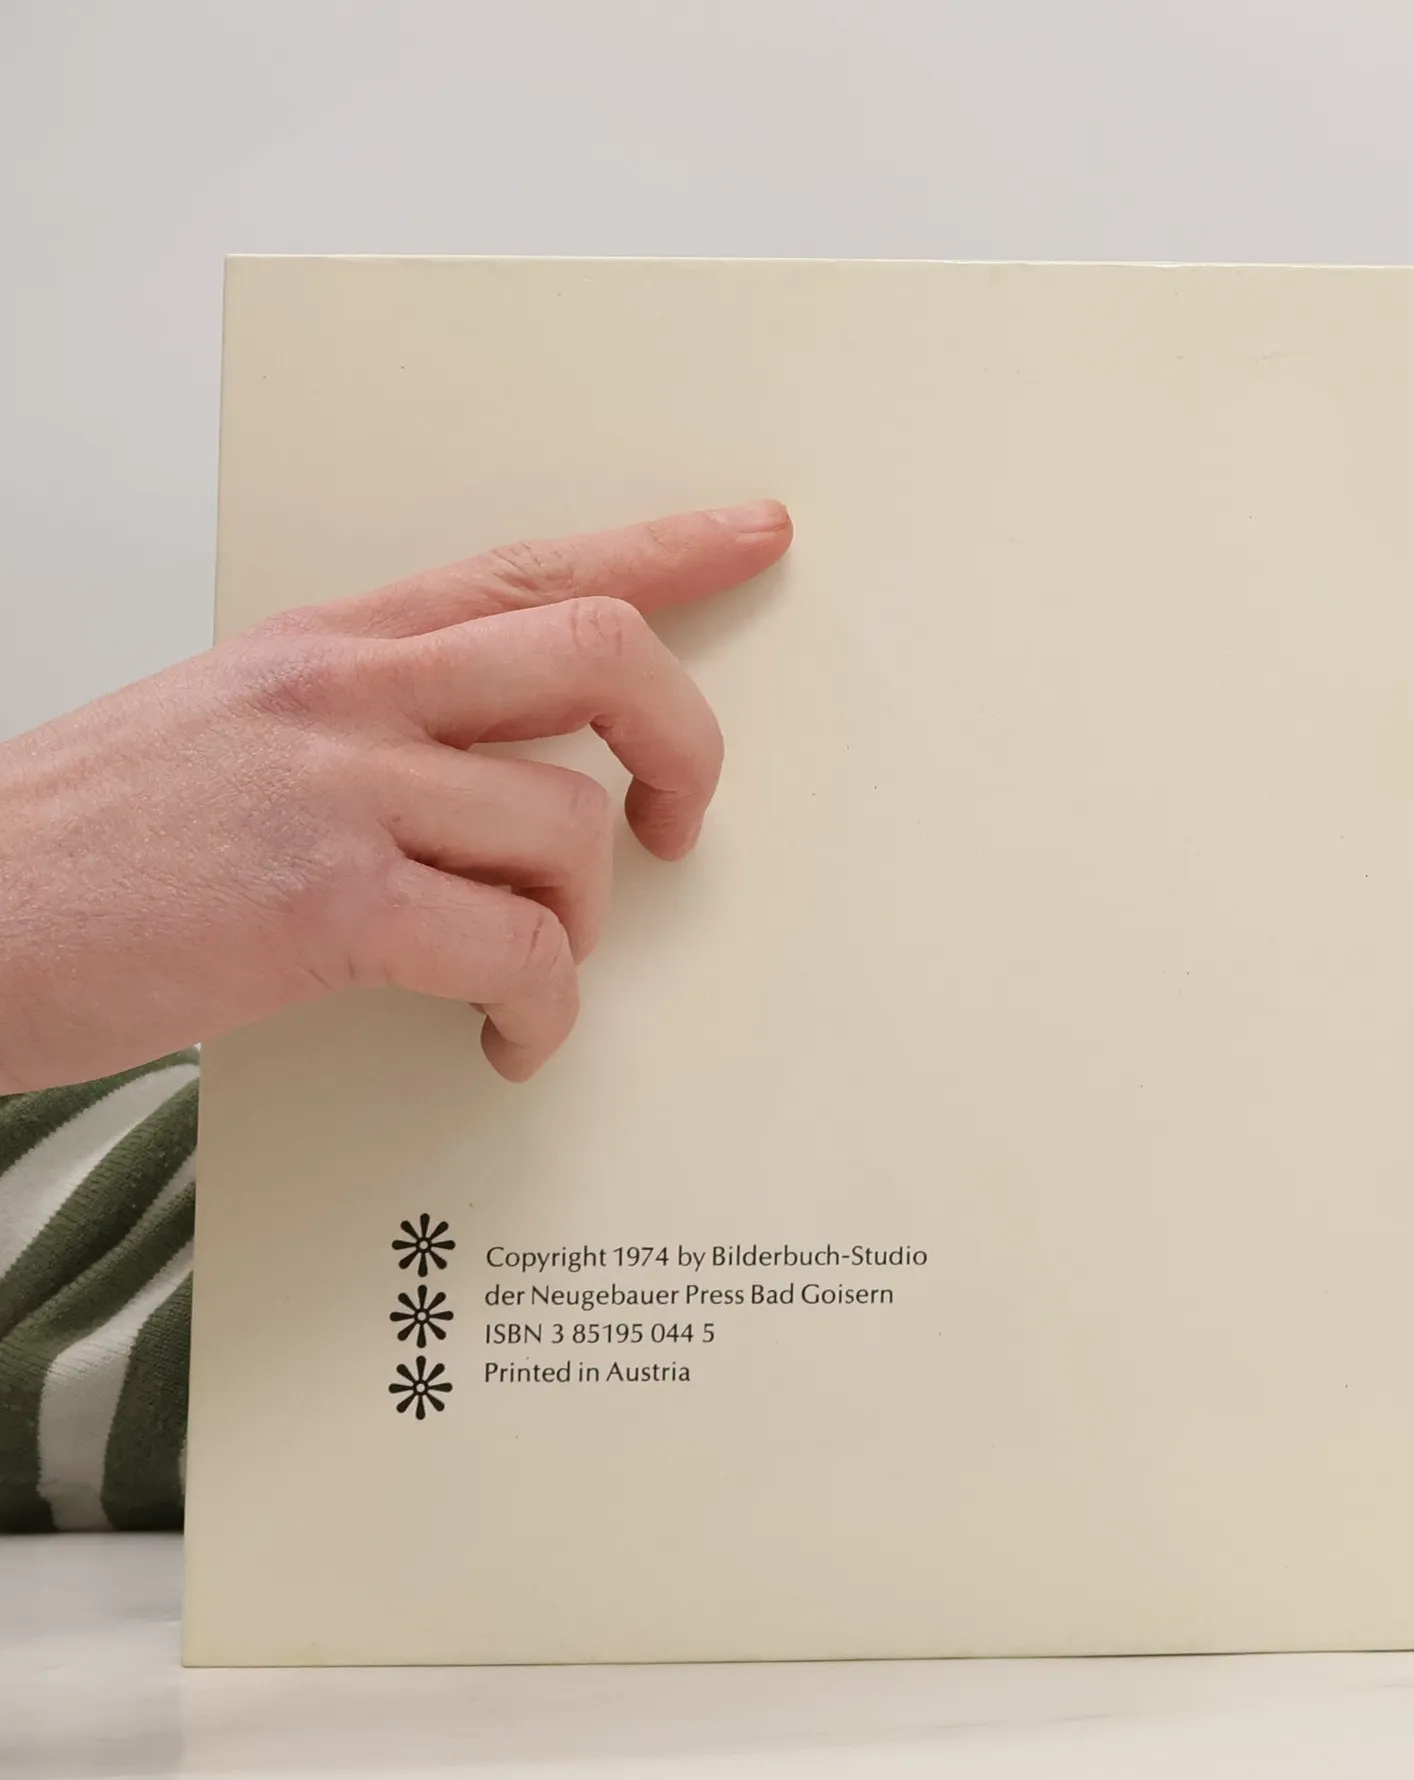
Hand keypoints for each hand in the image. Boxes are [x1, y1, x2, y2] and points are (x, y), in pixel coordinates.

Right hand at [0, 502, 792, 1091]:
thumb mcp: (229, 730)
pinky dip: (543, 1009)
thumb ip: (366, 727)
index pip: (528, 563)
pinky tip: (507, 1036)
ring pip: (572, 828)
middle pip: (599, 651)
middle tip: (679, 823)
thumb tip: (492, 778)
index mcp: (332, 644)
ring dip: (584, 923)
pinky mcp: (326, 905)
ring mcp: (338, 790)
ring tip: (533, 972)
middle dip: (683, 742)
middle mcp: (348, 691)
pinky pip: (522, 950)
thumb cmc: (84, 844)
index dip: (663, 547)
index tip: (752, 533)